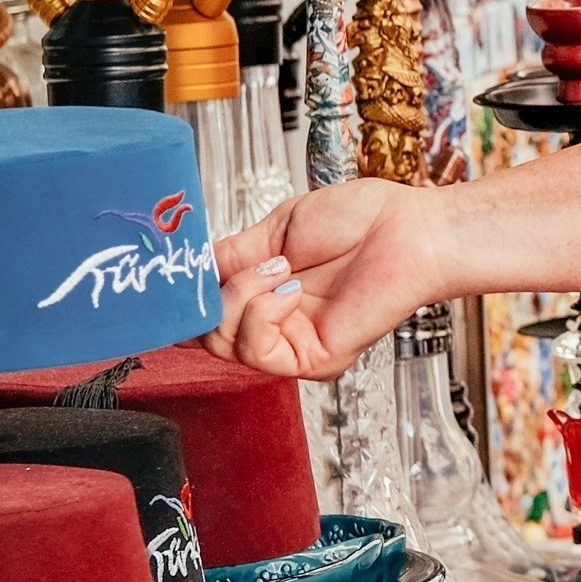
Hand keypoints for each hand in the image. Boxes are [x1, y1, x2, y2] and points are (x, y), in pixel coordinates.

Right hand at [204, 180, 443, 379]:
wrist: (406, 229)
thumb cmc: (360, 221)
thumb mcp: (278, 229)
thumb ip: (231, 255)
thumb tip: (191, 271)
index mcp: (263, 294)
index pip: (204, 315)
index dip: (185, 301)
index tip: (174, 276)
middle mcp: (274, 326)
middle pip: (204, 335)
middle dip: (213, 293)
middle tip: (250, 261)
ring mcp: (292, 346)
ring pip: (223, 343)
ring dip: (241, 295)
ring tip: (279, 267)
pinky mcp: (313, 360)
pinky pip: (257, 351)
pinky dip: (261, 313)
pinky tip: (288, 289)